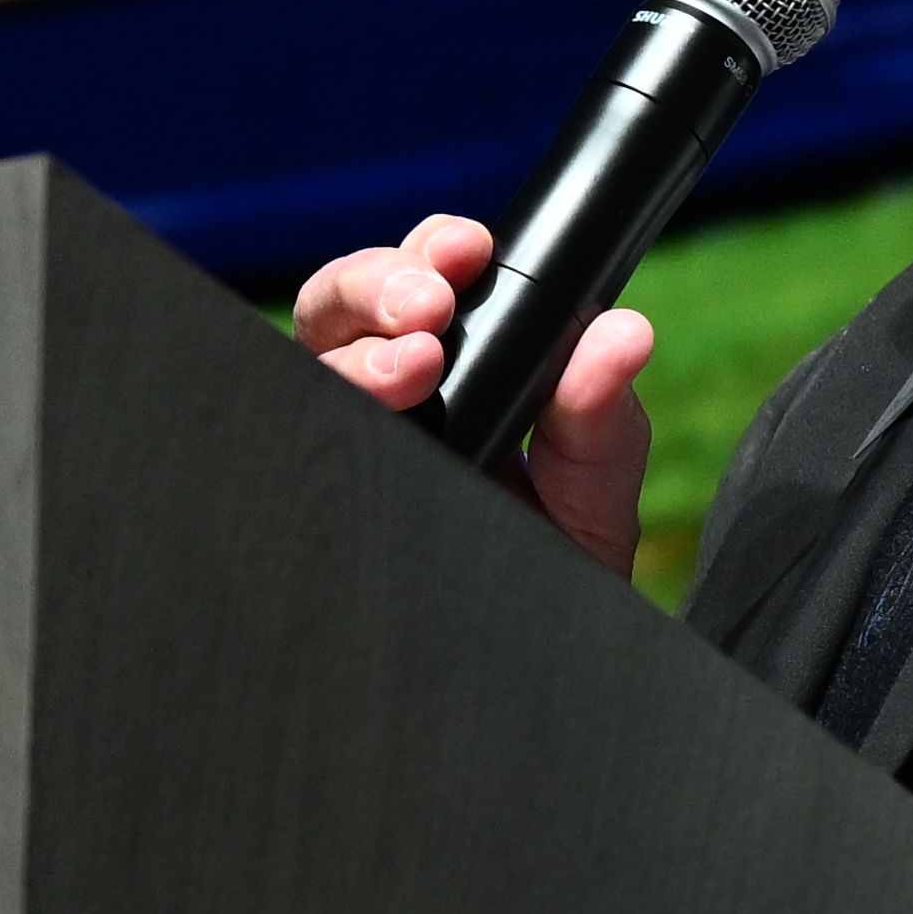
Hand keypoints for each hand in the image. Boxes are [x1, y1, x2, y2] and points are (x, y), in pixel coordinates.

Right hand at [289, 217, 657, 575]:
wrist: (531, 663)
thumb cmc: (554, 566)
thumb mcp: (593, 490)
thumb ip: (602, 415)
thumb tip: (624, 333)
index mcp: (450, 367)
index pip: (418, 277)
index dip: (433, 250)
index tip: (471, 251)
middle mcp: (381, 395)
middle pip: (339, 303)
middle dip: (377, 283)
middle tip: (432, 307)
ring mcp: (343, 441)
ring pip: (305, 360)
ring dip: (355, 351)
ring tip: (410, 366)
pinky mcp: (316, 498)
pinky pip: (288, 432)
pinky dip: (312, 416)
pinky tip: (360, 422)